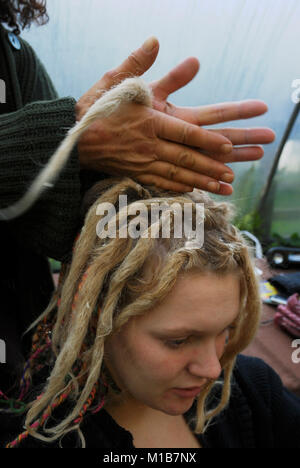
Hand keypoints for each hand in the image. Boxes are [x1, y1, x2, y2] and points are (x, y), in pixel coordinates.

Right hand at [76, 37, 274, 194]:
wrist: (71, 139)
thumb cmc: (94, 109)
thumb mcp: (113, 81)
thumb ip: (136, 63)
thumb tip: (155, 41)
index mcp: (147, 121)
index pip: (185, 133)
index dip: (207, 141)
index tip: (228, 147)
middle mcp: (148, 145)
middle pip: (185, 158)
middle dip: (211, 166)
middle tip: (232, 174)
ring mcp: (141, 162)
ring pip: (177, 174)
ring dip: (201, 181)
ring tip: (221, 186)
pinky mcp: (135, 173)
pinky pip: (161, 183)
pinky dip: (180, 188)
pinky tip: (194, 191)